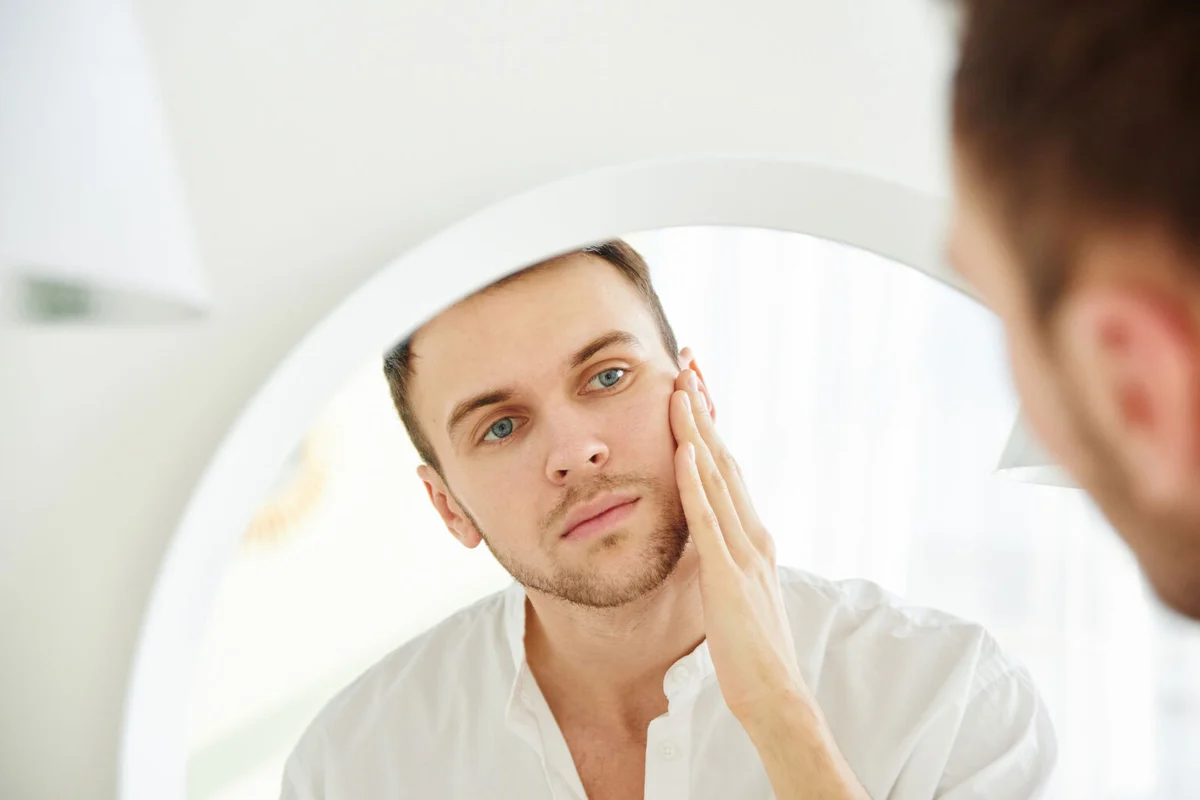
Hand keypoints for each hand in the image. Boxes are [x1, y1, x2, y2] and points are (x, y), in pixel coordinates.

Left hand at [670, 367, 868, 798]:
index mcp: (753, 536)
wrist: (778, 695)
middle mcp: (754, 534)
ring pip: (718, 478)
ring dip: (698, 430)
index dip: (710, 424)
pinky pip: (709, 521)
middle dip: (705, 408)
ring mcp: (744, 552)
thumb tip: (711, 536)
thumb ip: (728, 557)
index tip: (694, 385)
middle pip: (725, 457)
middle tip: (688, 362)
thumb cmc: (753, 649)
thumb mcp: (738, 589)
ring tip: (680, 388)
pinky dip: (696, 482)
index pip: (727, 466)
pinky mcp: (728, 575)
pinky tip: (684, 450)